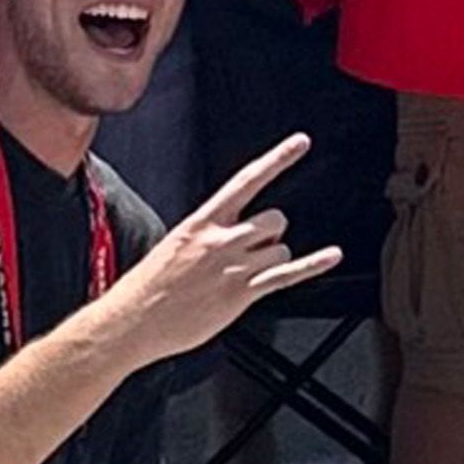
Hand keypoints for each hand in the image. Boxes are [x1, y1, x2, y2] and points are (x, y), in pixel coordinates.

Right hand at [95, 138, 339, 363]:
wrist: (132, 320)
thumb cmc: (149, 287)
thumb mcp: (176, 245)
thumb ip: (208, 235)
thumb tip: (233, 233)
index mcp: (202, 222)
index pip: (247, 181)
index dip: (277, 160)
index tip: (301, 142)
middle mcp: (221, 240)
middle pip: (275, 220)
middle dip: (270, 236)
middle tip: (250, 253)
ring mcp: (233, 267)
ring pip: (281, 249)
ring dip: (272, 261)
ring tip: (246, 276)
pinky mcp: (241, 293)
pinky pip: (287, 275)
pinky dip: (314, 265)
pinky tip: (331, 256)